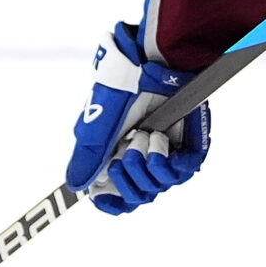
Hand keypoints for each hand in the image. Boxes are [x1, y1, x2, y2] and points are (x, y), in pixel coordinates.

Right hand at [63, 22, 212, 213]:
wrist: (150, 64)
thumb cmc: (121, 89)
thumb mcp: (97, 127)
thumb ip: (88, 157)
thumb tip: (76, 186)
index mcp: (118, 155)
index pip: (118, 194)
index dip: (112, 202)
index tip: (104, 200)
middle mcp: (143, 157)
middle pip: (140, 195)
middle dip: (131, 178)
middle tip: (128, 146)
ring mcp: (167, 152)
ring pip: (161, 185)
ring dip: (150, 164)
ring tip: (145, 135)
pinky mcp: (189, 143)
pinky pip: (185, 170)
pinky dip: (172, 163)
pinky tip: (160, 142)